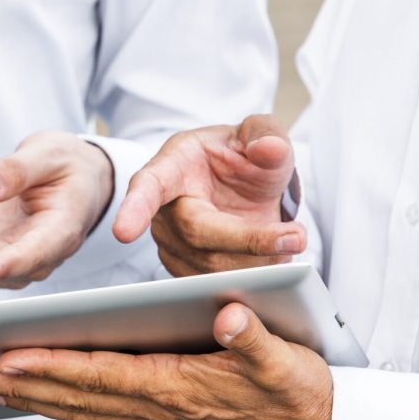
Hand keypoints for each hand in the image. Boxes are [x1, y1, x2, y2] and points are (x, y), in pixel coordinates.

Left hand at [0, 303, 333, 419]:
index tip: (13, 358)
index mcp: (180, 388)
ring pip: (81, 407)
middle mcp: (160, 406)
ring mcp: (156, 414)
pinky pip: (97, 411)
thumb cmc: (297, 388)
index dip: (56, 367)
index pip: (104, 376)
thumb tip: (228, 313)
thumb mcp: (285, 359)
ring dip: (31, 398)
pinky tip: (34, 395)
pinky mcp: (159, 412)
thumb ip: (254, 338)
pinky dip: (60, 403)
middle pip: (78, 396)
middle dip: (23, 386)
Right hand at [114, 114, 304, 275]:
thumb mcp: (259, 134)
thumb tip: (268, 149)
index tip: (123, 232)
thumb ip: (266, 135)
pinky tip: (273, 257)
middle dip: (249, 239)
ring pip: (212, 266)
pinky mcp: (187, 270)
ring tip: (290, 239)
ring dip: (259, 260)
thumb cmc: (242, 157)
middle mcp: (164, 210)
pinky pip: (219, 285)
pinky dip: (254, 276)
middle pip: (196, 234)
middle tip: (295, 236)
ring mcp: (172, 244)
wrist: (243, 187)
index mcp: (172, 167)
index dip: (134, 208)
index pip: (149, 187)